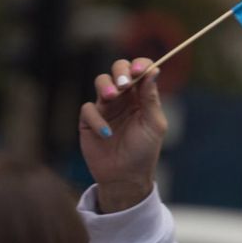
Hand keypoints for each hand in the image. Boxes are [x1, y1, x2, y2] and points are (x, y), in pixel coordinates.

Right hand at [79, 58, 166, 212]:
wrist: (126, 177)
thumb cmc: (144, 151)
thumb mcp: (153, 125)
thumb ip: (151, 98)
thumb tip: (153, 71)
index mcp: (141, 96)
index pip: (140, 70)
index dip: (139, 65)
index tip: (139, 70)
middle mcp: (124, 97)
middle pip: (118, 69)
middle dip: (120, 71)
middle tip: (124, 84)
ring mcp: (105, 107)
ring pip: (100, 82)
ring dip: (106, 86)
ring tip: (112, 97)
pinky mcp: (89, 120)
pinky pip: (88, 109)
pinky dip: (96, 119)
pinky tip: (107, 134)